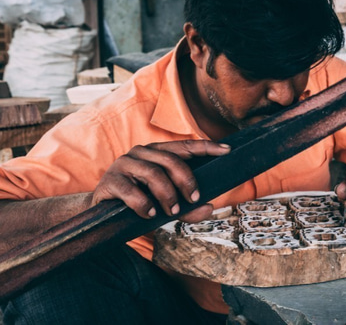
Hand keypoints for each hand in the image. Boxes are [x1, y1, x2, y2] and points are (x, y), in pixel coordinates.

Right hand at [92, 140, 230, 222]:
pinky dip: (143, 204)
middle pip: (172, 160)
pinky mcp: (110, 180)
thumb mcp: (167, 207)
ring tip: (171, 211)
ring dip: (167, 194)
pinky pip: (130, 190)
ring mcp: (124, 164)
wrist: (102, 214)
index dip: (206, 147)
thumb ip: (188, 209)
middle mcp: (141, 153)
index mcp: (157, 153)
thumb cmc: (140, 205)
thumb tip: (210, 207)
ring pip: (153, 173)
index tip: (227, 150)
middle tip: (193, 199)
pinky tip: (149, 214)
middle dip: (187, 181)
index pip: (185, 146)